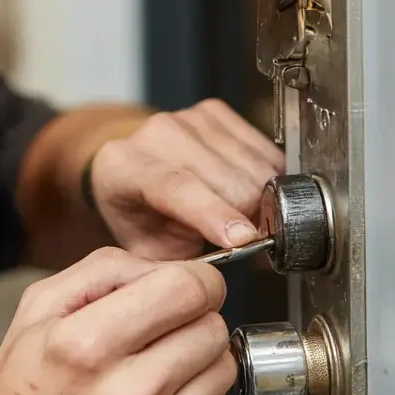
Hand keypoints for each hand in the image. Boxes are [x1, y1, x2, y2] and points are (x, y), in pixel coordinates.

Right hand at [0, 248, 234, 394]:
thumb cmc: (24, 387)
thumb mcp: (39, 305)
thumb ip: (104, 269)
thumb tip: (165, 267)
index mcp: (85, 345)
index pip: (183, 290)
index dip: (197, 276)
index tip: (191, 279)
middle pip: (210, 327)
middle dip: (193, 314)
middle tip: (161, 323)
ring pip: (223, 367)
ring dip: (198, 354)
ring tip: (156, 360)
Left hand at [90, 99, 284, 259]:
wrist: (133, 167)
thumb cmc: (141, 213)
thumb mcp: (148, 250)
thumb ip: (178, 266)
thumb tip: (211, 283)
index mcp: (127, 167)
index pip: (176, 187)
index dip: (213, 212)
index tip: (244, 238)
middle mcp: (155, 135)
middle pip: (231, 182)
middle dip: (251, 219)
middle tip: (244, 238)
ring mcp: (186, 118)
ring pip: (257, 168)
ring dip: (261, 200)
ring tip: (239, 212)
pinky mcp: (213, 111)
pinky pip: (266, 151)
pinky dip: (267, 176)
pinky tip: (242, 186)